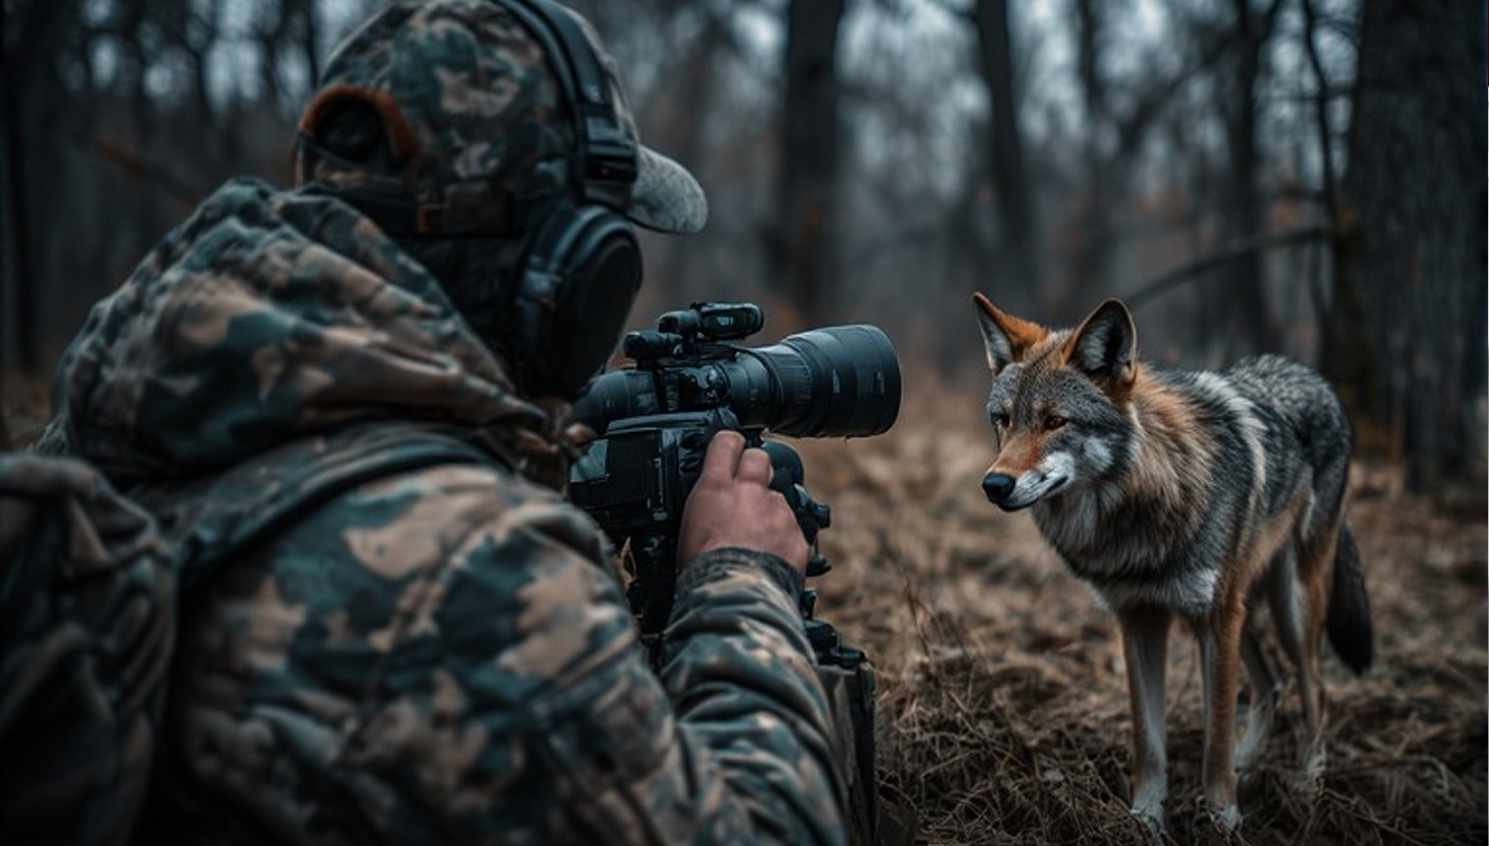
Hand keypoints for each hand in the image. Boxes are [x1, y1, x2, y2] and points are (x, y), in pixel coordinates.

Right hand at [678, 431, 808, 574]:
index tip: (730, 448)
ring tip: (757, 538)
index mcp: (715, 488)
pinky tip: (771, 557)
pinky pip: (794, 528)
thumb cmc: (702, 571)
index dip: (729, 443)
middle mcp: (750, 492)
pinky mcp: (797, 534)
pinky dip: (784, 538)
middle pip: (760, 457)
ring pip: (779, 496)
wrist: (734, 598)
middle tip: (747, 486)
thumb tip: (703, 510)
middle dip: (756, 466)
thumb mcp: (685, 531)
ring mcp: (777, 511)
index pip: (726, 442)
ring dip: (770, 510)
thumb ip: (702, 509)